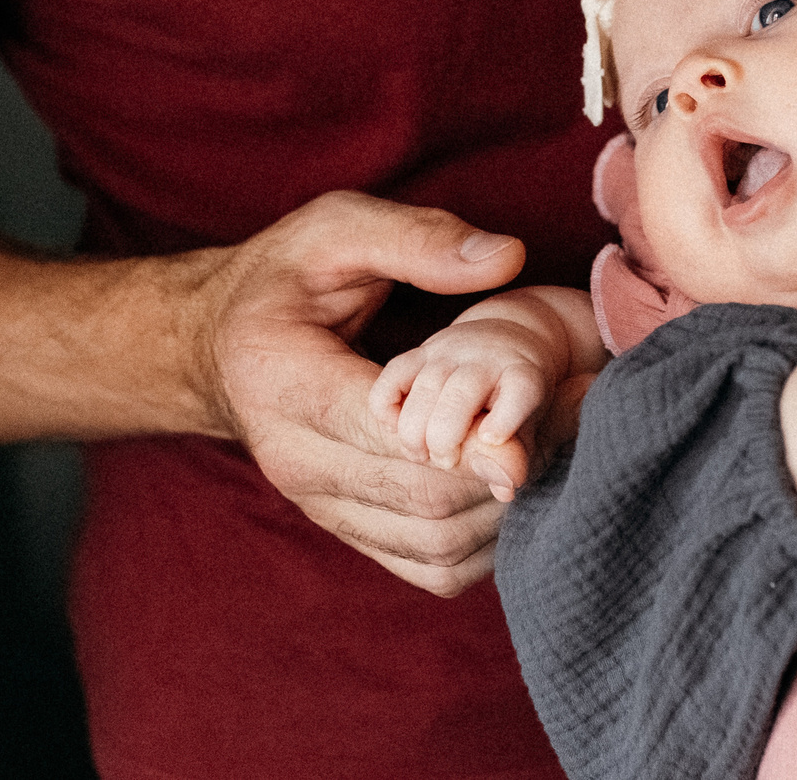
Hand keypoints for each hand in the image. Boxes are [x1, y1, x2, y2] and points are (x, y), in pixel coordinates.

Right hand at [198, 191, 527, 595]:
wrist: (214, 346)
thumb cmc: (279, 279)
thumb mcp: (334, 230)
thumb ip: (416, 240)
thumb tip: (505, 257)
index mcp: (288, 388)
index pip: (397, 438)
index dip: (484, 433)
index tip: (562, 398)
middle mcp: (299, 465)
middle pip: (428, 501)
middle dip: (516, 464)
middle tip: (582, 410)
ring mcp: (321, 507)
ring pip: (437, 546)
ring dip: (511, 506)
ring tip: (564, 440)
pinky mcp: (347, 529)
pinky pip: (431, 565)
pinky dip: (489, 539)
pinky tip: (520, 479)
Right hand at [370, 318, 562, 500]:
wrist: (502, 342)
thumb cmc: (514, 397)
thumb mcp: (528, 425)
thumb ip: (514, 459)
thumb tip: (504, 490)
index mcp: (523, 376)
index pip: (520, 390)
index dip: (506, 417)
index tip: (492, 440)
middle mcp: (487, 359)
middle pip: (462, 394)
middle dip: (445, 438)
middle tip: (445, 462)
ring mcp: (452, 351)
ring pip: (425, 386)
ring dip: (414, 430)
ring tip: (420, 456)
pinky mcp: (422, 351)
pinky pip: (394, 374)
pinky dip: (386, 404)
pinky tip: (394, 427)